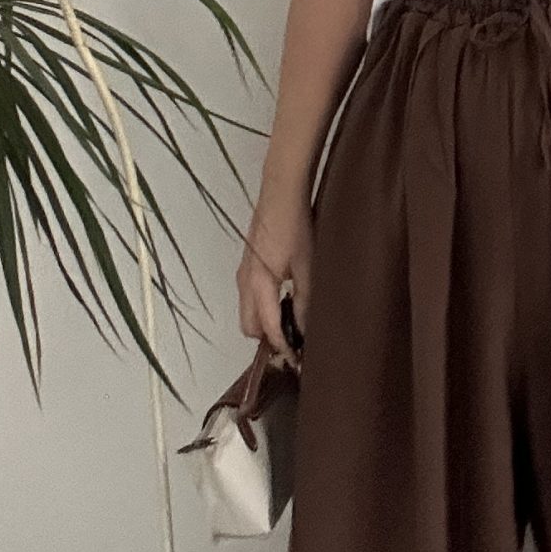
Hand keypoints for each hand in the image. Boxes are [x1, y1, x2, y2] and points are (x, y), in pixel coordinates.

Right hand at [238, 195, 312, 369]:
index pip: (267, 328)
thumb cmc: (296, 226)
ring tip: (293, 321)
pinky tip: (286, 298)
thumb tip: (305, 328)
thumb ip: (305, 299)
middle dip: (269, 338)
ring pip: (248, 311)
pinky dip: (263, 306)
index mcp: (259, 285)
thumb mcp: (307, 265)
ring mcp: (243, 272)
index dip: (281, 346)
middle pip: (250, 326)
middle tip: (295, 340)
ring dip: (265, 322)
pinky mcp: (247, 264)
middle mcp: (244, 282)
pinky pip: (250, 297)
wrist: (280, 192)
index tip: (297, 359)